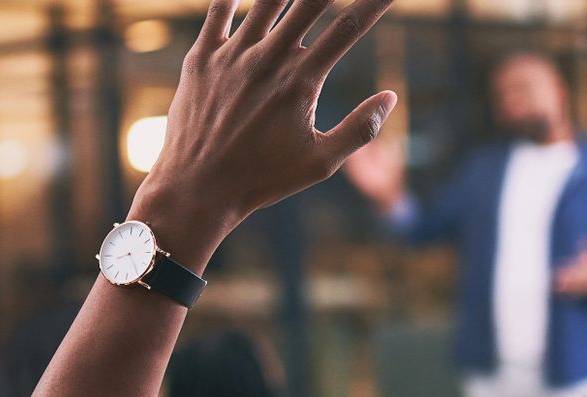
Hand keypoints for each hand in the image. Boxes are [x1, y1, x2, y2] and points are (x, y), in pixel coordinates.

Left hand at [130, 0, 398, 267]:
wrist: (196, 188)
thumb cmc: (262, 179)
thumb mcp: (320, 163)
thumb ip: (360, 129)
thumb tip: (390, 97)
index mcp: (301, 80)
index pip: (350, 26)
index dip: (374, 2)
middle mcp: (268, 58)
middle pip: (311, 1)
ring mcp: (232, 53)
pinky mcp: (202, 56)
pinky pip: (218, 9)